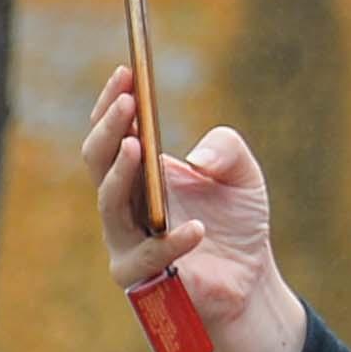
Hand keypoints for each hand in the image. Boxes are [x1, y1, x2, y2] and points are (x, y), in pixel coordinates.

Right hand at [82, 64, 309, 351]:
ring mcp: (127, 240)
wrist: (251, 278)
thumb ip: (227, 149)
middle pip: (98, 162)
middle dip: (110, 129)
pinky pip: (148, 257)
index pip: (113, 133)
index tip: (127, 72)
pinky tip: (196, 228)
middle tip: (127, 101)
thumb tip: (195, 158)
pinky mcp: (144, 277)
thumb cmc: (238, 222)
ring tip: (138, 146)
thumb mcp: (244, 174)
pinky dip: (170, 241)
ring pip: (108, 206)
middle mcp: (125, 204)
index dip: (113, 102)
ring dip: (120, 174)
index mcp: (141, 173)